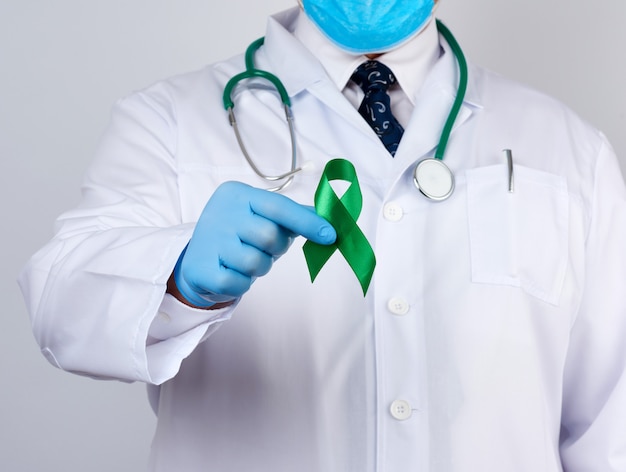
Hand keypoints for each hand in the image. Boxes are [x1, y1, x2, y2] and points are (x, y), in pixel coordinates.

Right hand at [173, 181, 336, 306]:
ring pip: (256, 262)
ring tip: (246, 259)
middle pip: (270, 236)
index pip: (278, 206)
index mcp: (237, 194)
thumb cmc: (238, 233)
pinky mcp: (202, 270)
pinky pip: (240, 283)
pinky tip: (231, 272)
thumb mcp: (261, 216)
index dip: (307, 222)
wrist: (197, 257)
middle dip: (275, 248)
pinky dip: (242, 283)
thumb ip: (293, 215)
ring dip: (260, 267)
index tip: (330, 235)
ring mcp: (209, 241)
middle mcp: (220, 213)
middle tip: (264, 248)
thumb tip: (329, 218)